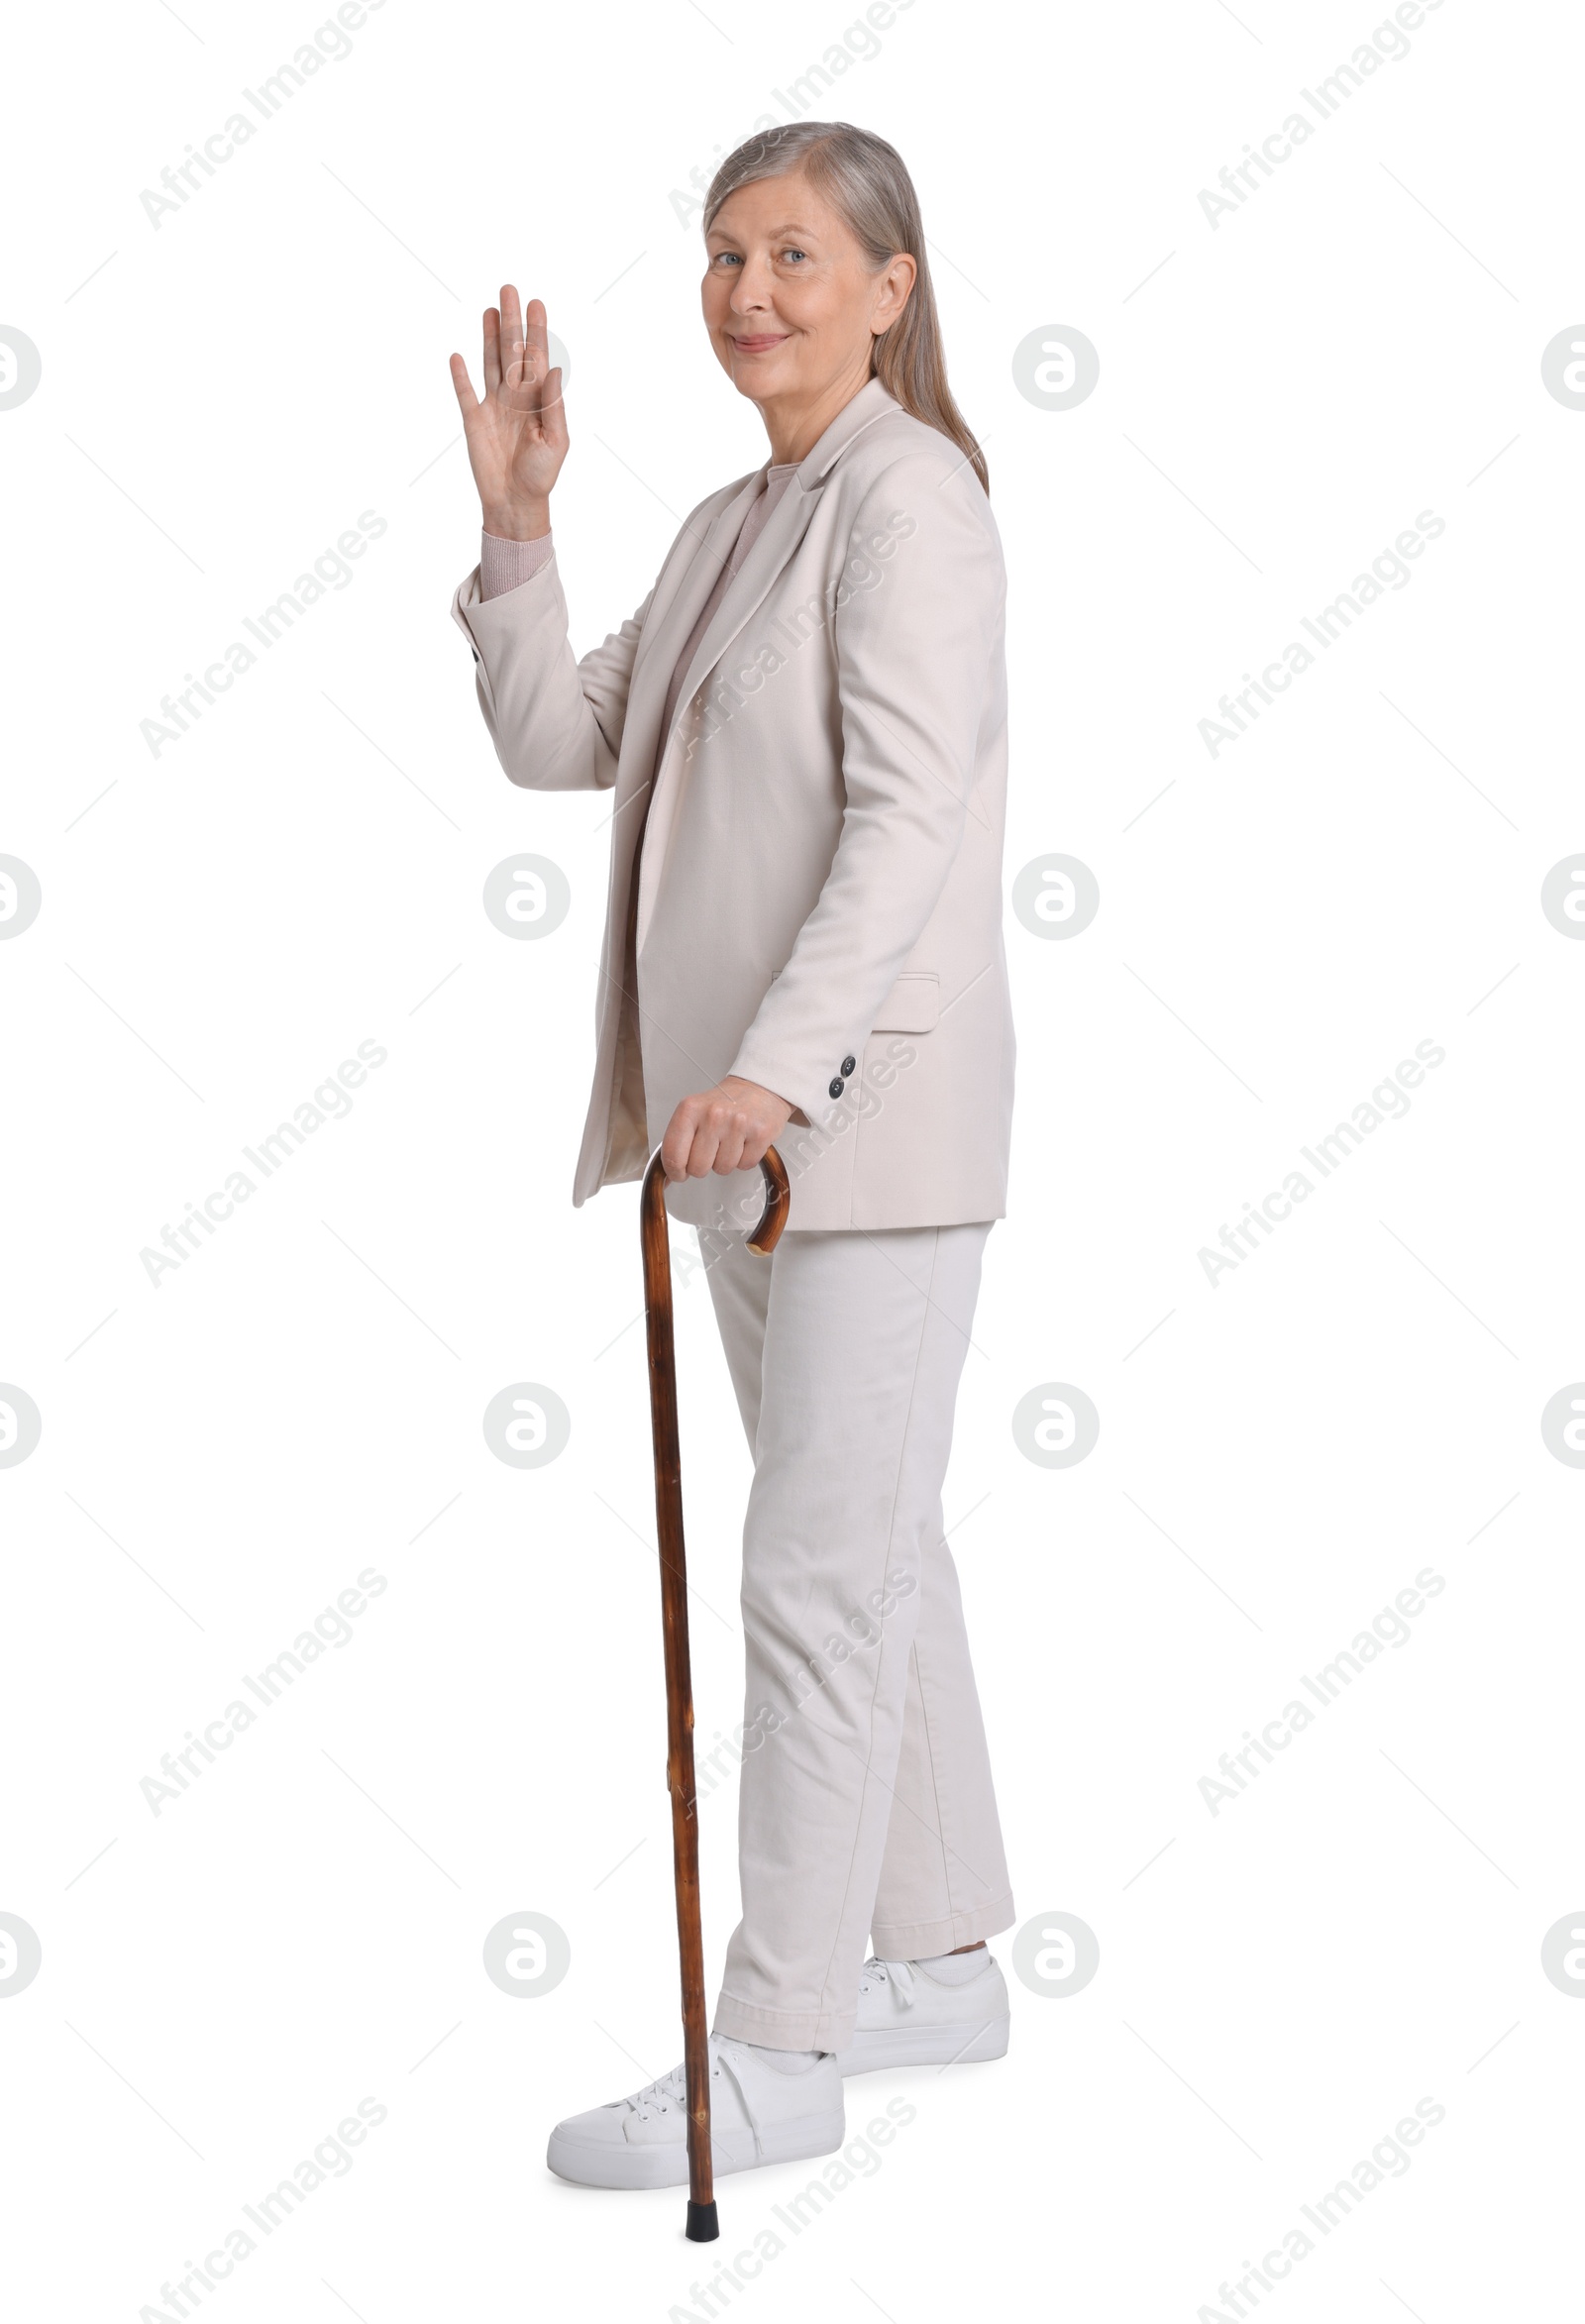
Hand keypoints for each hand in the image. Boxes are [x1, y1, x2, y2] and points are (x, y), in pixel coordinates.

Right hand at [449, 287, 567, 538]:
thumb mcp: (556, 442)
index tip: (536, 304)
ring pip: (490, 363)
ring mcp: (493, 406)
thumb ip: (554, 406)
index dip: (536, 331)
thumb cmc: (541, 475)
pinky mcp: (473, 420)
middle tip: (509, 290)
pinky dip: (460, 375)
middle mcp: (515, 397)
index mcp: (538, 400)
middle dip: (511, 322)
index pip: (536, 358)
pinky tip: (457, 355)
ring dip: (489, 337)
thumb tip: (554, 370)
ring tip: (490, 309)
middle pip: (512, 351)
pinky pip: (464, 392)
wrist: (516, 502)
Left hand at [660, 1076, 792, 1182]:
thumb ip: (678, 1140)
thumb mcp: (693, 1112)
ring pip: (722, 1168)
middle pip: (698, 1167)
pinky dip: (744, 1159)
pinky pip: (745, 1165)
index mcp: (690, 1109)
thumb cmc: (723, 1104)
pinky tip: (744, 1142)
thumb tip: (667, 1174)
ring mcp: (738, 1124)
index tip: (679, 1173)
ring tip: (729, 1142)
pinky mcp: (760, 1133)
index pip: (673, 1154)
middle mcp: (713, 1115)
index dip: (674, 1171)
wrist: (757, 1088)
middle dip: (703, 1166)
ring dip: (725, 1161)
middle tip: (710, 1150)